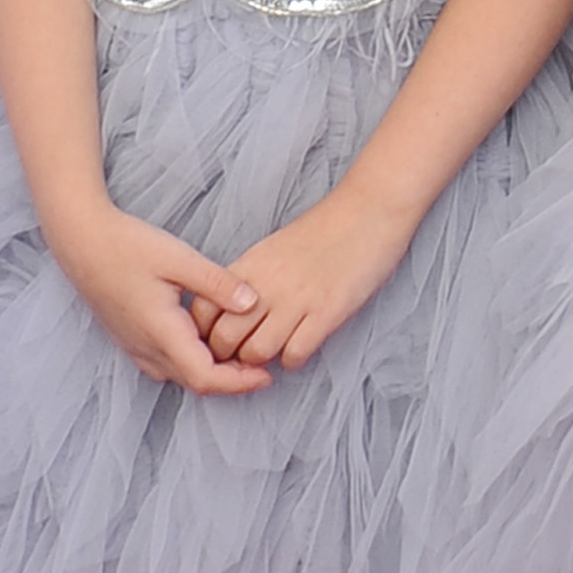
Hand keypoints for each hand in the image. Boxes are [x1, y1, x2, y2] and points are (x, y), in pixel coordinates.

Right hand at [43, 199, 273, 391]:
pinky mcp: (130, 339)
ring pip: (180, 374)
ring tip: (242, 354)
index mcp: (161, 333)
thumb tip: (253, 305)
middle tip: (264, 364)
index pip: (206, 378)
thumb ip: (217, 284)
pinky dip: (192, 362)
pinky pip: (166, 363)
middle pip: (195, 381)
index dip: (239, 383)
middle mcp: (146, 348)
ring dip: (212, 372)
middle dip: (232, 380)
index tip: (268, 375)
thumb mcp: (179, 258)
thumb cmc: (127, 245)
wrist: (80, 240)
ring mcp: (135, 346)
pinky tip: (207, 341)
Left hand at [193, 180, 416, 376]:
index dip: (206, 333)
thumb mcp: (273, 249)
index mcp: (250, 266)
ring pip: (256, 353)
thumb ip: (250, 279)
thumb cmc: (325, 230)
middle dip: (230, 356)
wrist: (369, 211)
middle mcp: (266, 284)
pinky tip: (300, 347)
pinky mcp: (327, 312)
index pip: (203, 311)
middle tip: (245, 355)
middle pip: (223, 339)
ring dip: (263, 361)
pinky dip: (293, 360)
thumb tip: (232, 312)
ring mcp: (296, 299)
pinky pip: (295, 354)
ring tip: (275, 351)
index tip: (222, 340)